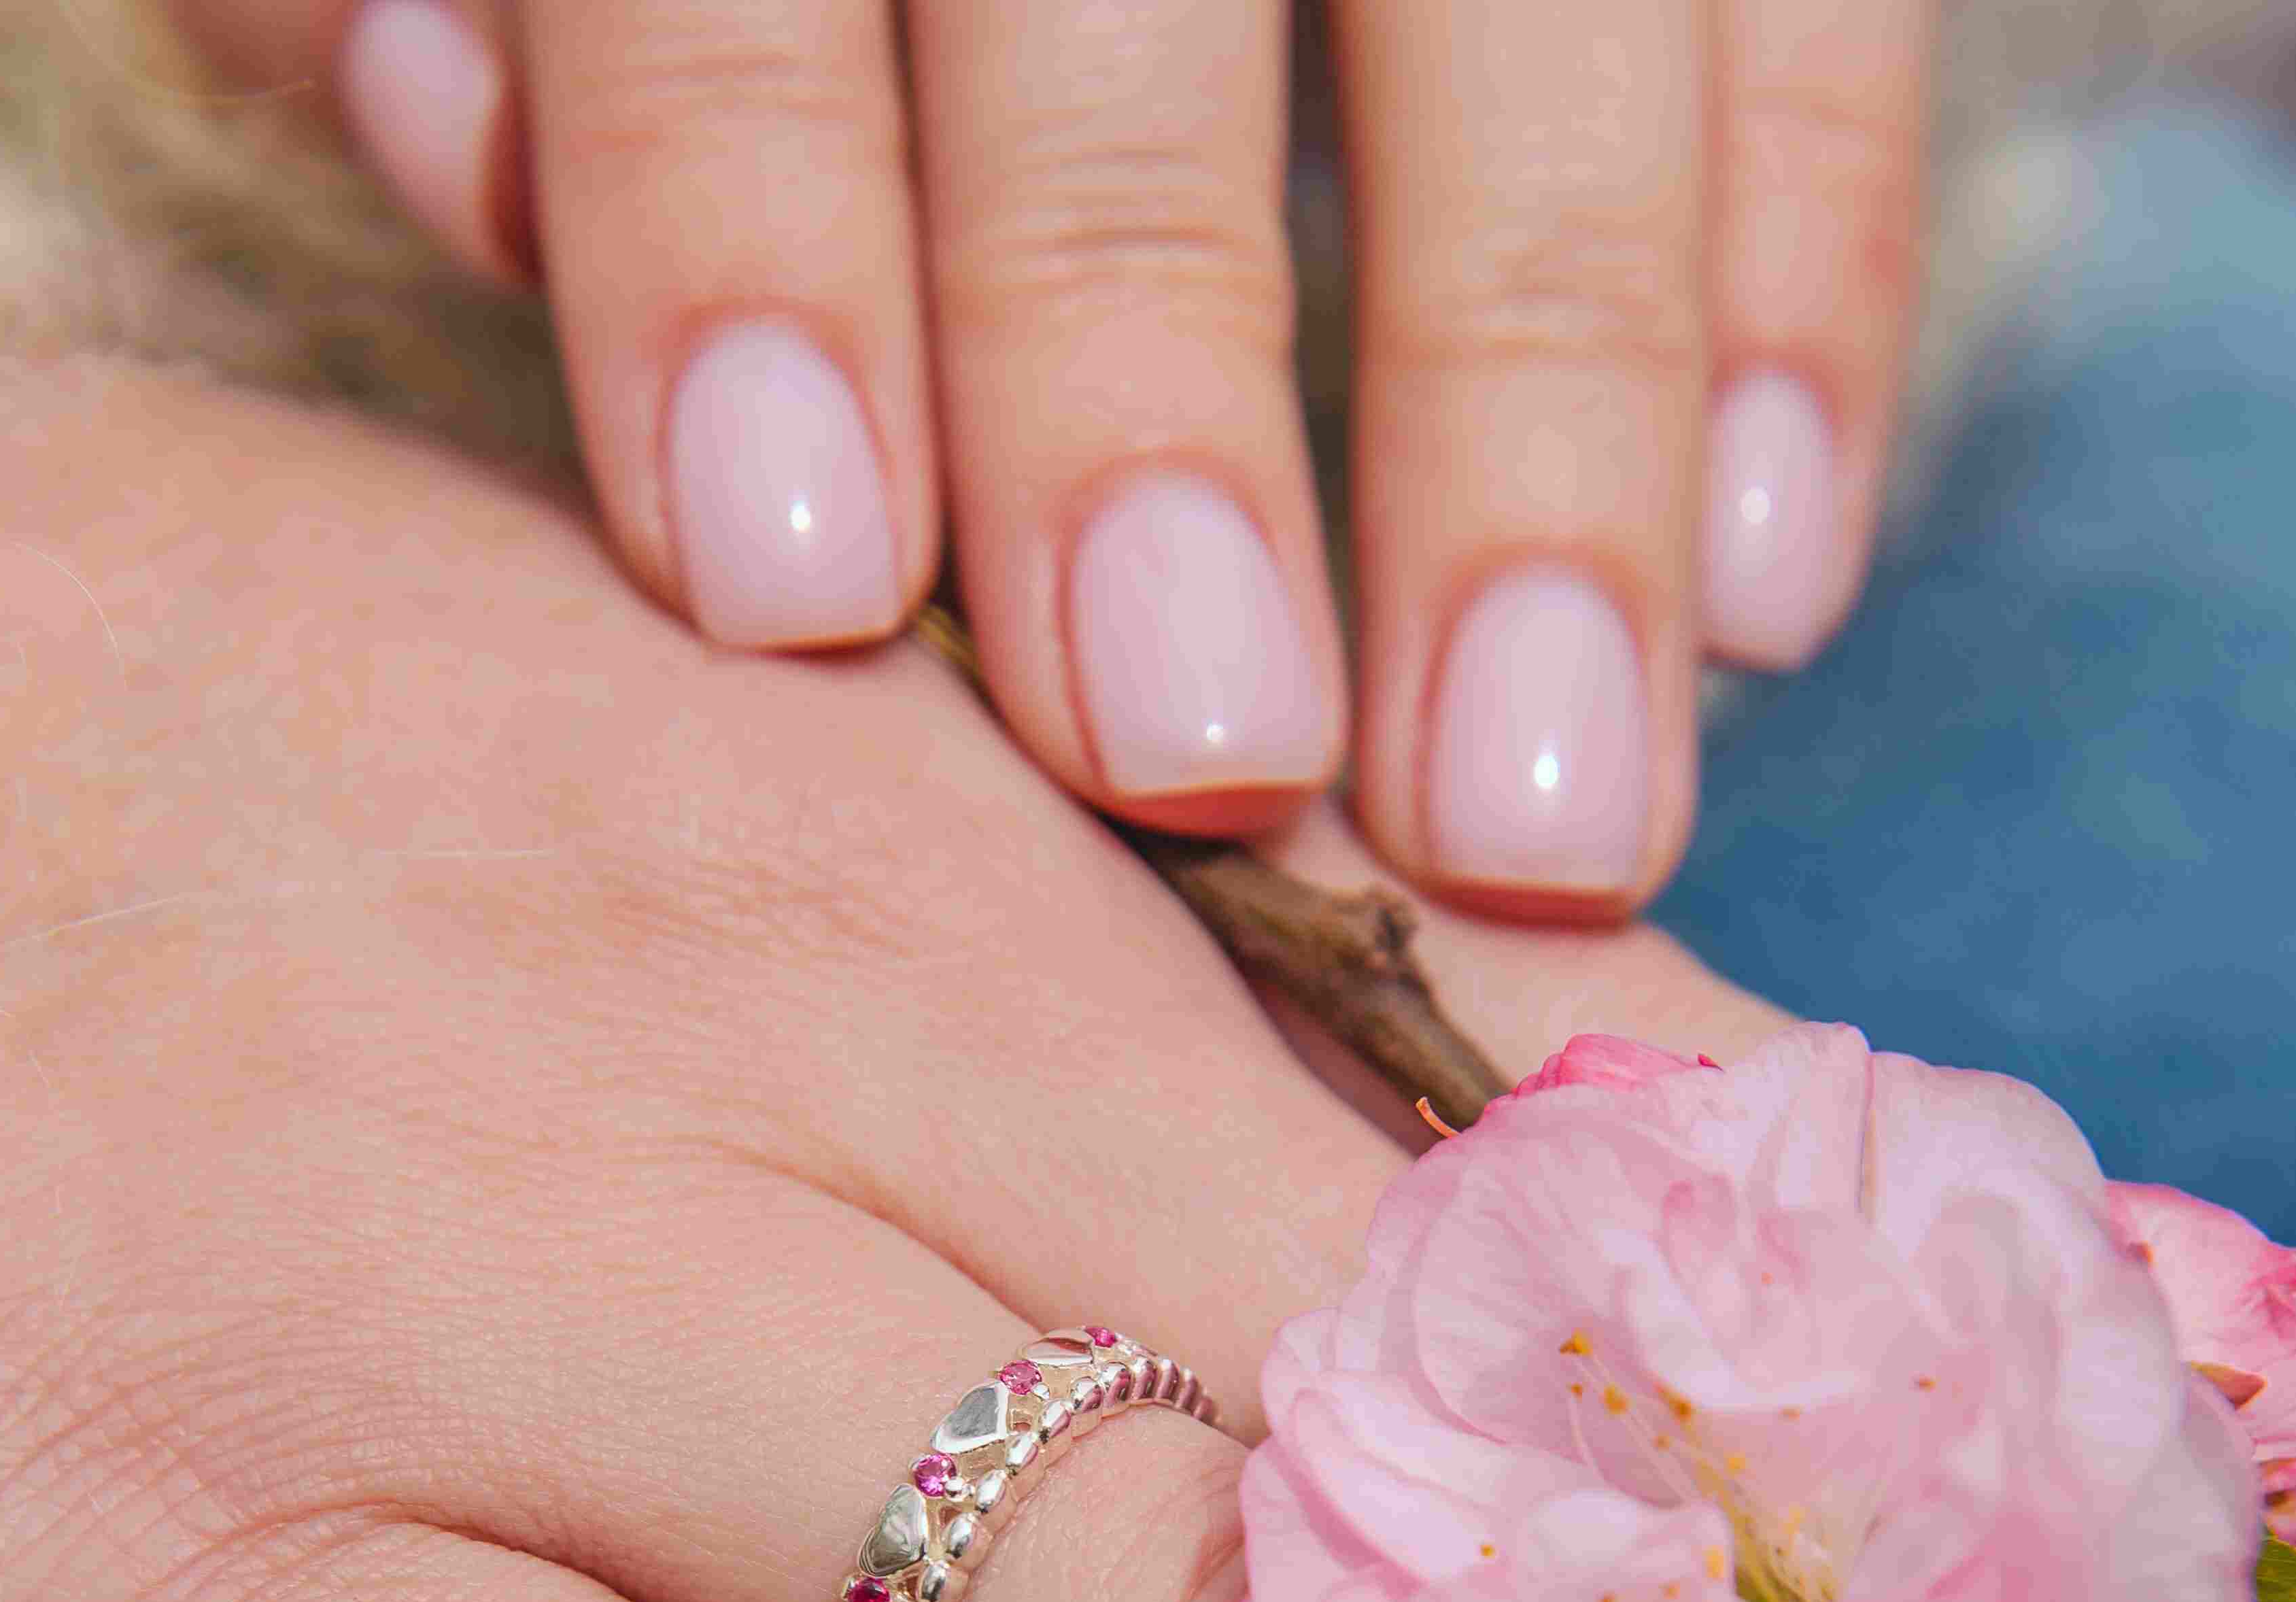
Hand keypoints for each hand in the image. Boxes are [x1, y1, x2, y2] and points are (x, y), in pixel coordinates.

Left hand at [167, 0, 1924, 914]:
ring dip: (1550, 433)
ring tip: (1542, 827)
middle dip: (1156, 366)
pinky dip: (1803, 297)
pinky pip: (1828, 24)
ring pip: (1567, 22)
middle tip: (1192, 754)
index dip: (743, 222)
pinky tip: (1764, 603)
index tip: (793, 589)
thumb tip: (467, 150)